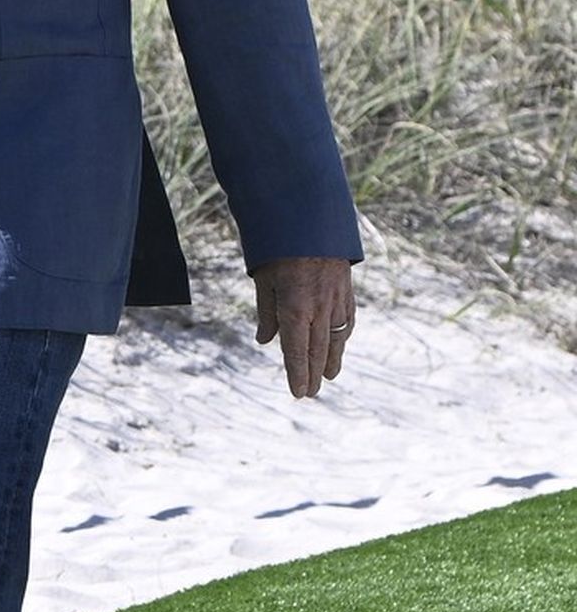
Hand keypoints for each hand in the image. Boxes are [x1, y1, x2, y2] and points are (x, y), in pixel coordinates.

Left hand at [252, 256, 355, 398]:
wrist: (311, 217)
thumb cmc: (279, 247)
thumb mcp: (264, 280)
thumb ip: (266, 313)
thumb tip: (267, 341)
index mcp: (295, 308)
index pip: (297, 351)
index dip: (297, 374)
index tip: (298, 393)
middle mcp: (319, 308)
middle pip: (317, 350)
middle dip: (313, 374)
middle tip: (309, 393)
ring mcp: (336, 299)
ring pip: (336, 337)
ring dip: (331, 359)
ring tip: (328, 377)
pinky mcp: (346, 289)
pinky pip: (347, 319)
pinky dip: (343, 335)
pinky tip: (340, 344)